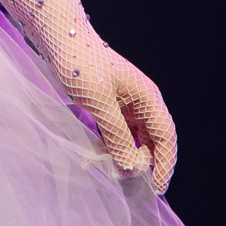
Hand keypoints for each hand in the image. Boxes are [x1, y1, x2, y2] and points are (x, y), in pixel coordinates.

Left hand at [77, 43, 176, 193]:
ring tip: (113, 171)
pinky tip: (99, 156)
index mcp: (147, 97)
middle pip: (152, 138)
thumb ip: (117, 135)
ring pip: (134, 137)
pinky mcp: (108, 103)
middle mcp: (140, 100)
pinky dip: (111, 145)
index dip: (165, 163)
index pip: (166, 136)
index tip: (158, 187)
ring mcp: (125, 102)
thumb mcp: (100, 103)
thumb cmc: (82, 66)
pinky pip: (117, 131)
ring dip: (126, 155)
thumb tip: (131, 166)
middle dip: (144, 161)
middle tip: (129, 181)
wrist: (59, 38)